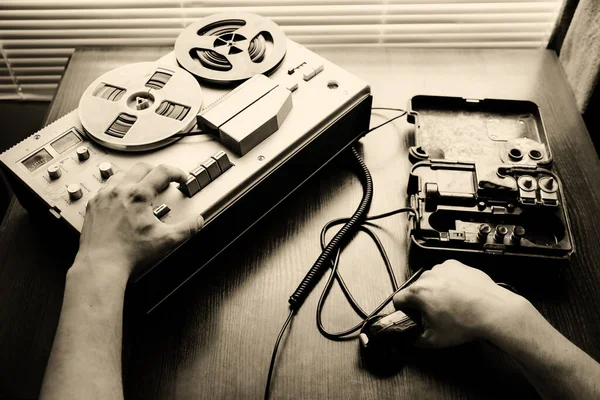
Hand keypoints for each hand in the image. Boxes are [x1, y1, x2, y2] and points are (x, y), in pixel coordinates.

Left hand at [73, 162, 203, 278]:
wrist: (101, 265)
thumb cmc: (128, 253)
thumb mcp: (165, 240)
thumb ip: (186, 228)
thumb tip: (197, 221)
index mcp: (138, 195)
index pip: (162, 172)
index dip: (176, 172)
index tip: (181, 178)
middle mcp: (119, 191)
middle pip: (141, 167)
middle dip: (156, 172)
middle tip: (164, 182)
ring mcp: (103, 197)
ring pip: (121, 175)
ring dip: (135, 178)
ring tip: (142, 189)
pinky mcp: (93, 205)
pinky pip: (106, 188)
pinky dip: (117, 189)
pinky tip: (122, 200)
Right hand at [393, 260, 528, 347]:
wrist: (492, 311)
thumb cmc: (465, 322)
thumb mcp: (435, 340)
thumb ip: (416, 340)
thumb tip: (412, 340)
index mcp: (418, 292)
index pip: (398, 299)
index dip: (402, 310)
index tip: (409, 314)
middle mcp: (428, 276)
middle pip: (416, 289)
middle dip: (423, 301)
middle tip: (435, 314)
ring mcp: (444, 268)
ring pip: (432, 280)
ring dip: (437, 290)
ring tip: (451, 304)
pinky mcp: (458, 266)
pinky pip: (447, 274)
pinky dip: (450, 282)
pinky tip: (460, 295)